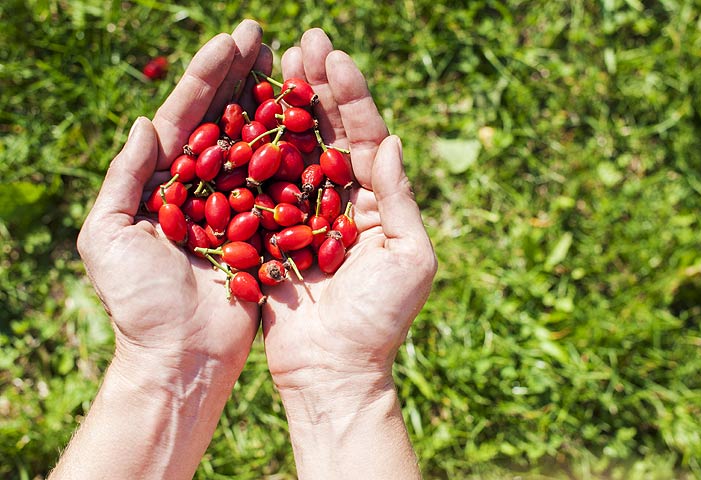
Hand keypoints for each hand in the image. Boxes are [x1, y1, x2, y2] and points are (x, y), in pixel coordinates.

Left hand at [78, 21, 268, 377]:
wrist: (181, 356)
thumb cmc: (138, 304)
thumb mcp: (108, 237)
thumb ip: (124, 178)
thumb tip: (145, 122)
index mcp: (160, 182)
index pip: (184, 117)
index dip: (207, 77)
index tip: (233, 39)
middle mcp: (200, 187)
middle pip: (222, 121)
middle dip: (241, 77)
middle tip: (263, 36)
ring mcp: (236, 206)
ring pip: (255, 146)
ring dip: (270, 105)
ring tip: (290, 65)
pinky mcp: (265, 230)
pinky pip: (282, 186)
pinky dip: (295, 154)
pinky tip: (311, 123)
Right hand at [259, 29, 435, 478]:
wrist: (334, 372)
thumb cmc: (382, 321)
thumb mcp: (408, 259)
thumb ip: (400, 200)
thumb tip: (394, 140)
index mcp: (376, 202)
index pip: (366, 138)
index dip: (352, 97)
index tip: (335, 56)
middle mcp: (339, 201)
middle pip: (328, 135)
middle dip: (318, 89)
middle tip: (303, 43)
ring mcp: (302, 215)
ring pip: (293, 152)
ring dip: (285, 109)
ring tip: (275, 65)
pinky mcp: (269, 235)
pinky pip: (259, 188)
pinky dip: (252, 154)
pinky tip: (242, 117)